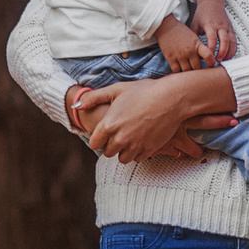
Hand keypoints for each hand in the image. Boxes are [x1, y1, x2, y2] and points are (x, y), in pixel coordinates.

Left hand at [76, 75, 235, 162]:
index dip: (98, 138)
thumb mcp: (117, 89)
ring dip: (124, 151)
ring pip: (122, 159)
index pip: (94, 143)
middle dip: (111, 145)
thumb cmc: (144, 91)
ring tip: (130, 138)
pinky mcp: (148, 150)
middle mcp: (120, 138)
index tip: (104, 134)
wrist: (171, 98)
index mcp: (109, 124)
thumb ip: (94, 98)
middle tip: (119, 134)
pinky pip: (138, 159)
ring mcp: (135, 146)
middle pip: (108, 152)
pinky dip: (138, 152)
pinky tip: (142, 139)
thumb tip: (77, 105)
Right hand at [157, 17, 209, 73]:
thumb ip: (199, 48)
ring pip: (187, 71)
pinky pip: (176, 70)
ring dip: (188, 71)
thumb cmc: (181, 32)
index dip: (211, 62)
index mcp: (197, 44)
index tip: (210, 64)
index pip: (208, 55)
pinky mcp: (170, 58)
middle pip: (197, 67)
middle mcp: (189, 51)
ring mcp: (179, 55)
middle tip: (196, 68)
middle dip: (198, 69)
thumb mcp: (194, 37)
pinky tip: (179, 68)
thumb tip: (205, 60)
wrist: (166, 27)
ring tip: (188, 68)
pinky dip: (179, 71)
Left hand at [190, 0, 235, 63]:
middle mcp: (220, 26)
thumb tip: (192, 51)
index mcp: (210, 24)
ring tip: (223, 61)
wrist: (212, 2)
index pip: (212, 38)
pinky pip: (234, 41)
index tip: (208, 56)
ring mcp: (227, 27)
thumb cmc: (202, 14)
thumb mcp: (195, 24)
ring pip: (232, 42)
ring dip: (228, 52)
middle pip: (224, 40)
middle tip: (217, 61)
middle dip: (222, 52)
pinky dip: (232, 50)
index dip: (211, 48)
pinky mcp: (231, 29)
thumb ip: (194, 37)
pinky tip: (227, 56)